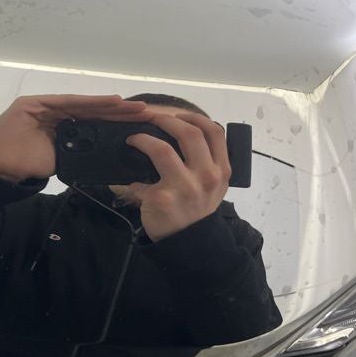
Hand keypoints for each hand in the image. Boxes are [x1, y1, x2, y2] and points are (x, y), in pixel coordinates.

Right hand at [0, 94, 149, 181]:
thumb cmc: (24, 165)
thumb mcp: (59, 161)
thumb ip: (77, 154)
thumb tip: (102, 159)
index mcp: (62, 128)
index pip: (94, 123)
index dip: (116, 122)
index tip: (140, 124)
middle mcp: (55, 113)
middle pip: (93, 111)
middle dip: (119, 112)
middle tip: (147, 112)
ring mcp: (45, 106)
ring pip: (84, 104)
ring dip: (110, 105)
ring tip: (134, 107)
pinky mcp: (34, 104)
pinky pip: (67, 103)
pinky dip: (89, 102)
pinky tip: (110, 102)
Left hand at [126, 114, 230, 240]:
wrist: (190, 243)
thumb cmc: (198, 209)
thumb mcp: (214, 185)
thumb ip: (207, 160)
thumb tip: (180, 130)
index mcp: (222, 170)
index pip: (214, 132)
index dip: (194, 117)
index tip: (178, 113)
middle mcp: (207, 176)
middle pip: (189, 133)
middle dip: (166, 119)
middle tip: (150, 118)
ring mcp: (185, 187)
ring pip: (162, 149)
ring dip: (143, 139)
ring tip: (134, 138)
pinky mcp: (162, 198)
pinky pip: (141, 179)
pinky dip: (134, 179)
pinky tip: (133, 182)